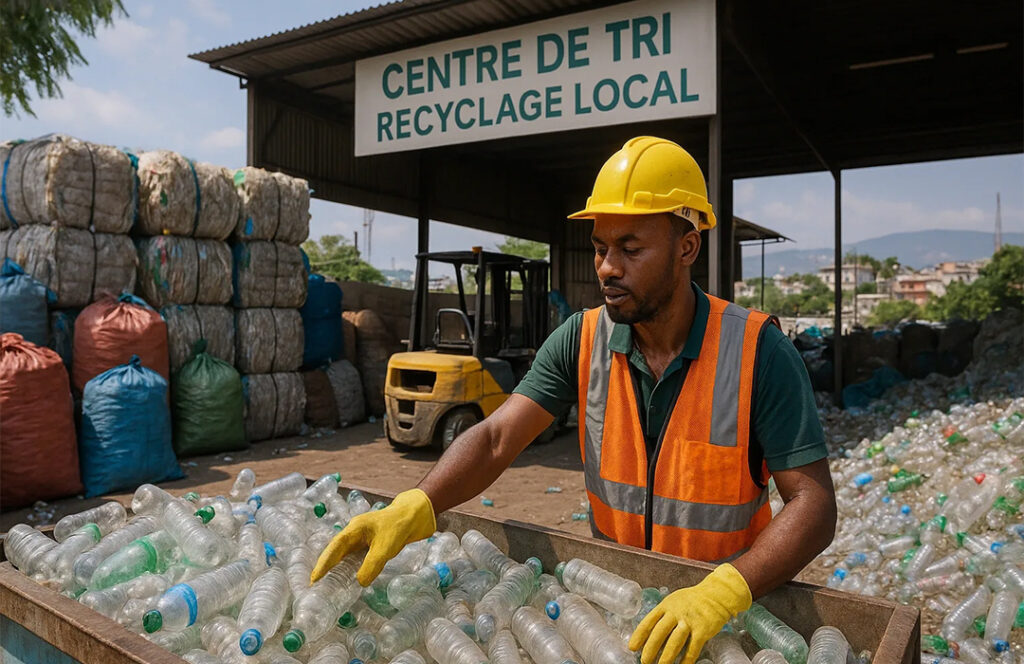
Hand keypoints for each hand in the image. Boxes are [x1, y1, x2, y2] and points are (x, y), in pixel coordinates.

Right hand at [310, 488, 435, 585]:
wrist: (413, 516)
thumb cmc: (398, 526)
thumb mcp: (386, 547)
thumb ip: (372, 564)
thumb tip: (360, 582)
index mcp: (355, 529)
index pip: (335, 547)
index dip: (324, 563)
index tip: (314, 578)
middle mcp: (354, 533)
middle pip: (335, 551)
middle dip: (324, 566)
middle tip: (314, 585)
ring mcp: (361, 538)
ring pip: (344, 555)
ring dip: (335, 568)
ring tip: (325, 584)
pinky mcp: (368, 544)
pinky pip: (354, 557)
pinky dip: (348, 567)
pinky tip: (346, 578)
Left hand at [628, 563, 751, 663]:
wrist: (717, 594)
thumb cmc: (693, 599)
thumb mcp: (674, 601)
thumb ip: (664, 614)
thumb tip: (651, 631)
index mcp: (666, 605)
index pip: (649, 621)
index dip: (639, 635)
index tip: (632, 647)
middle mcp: (676, 612)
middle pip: (659, 632)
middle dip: (650, 649)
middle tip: (644, 661)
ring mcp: (690, 621)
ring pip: (675, 641)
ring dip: (666, 656)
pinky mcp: (703, 630)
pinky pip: (693, 648)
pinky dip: (687, 659)